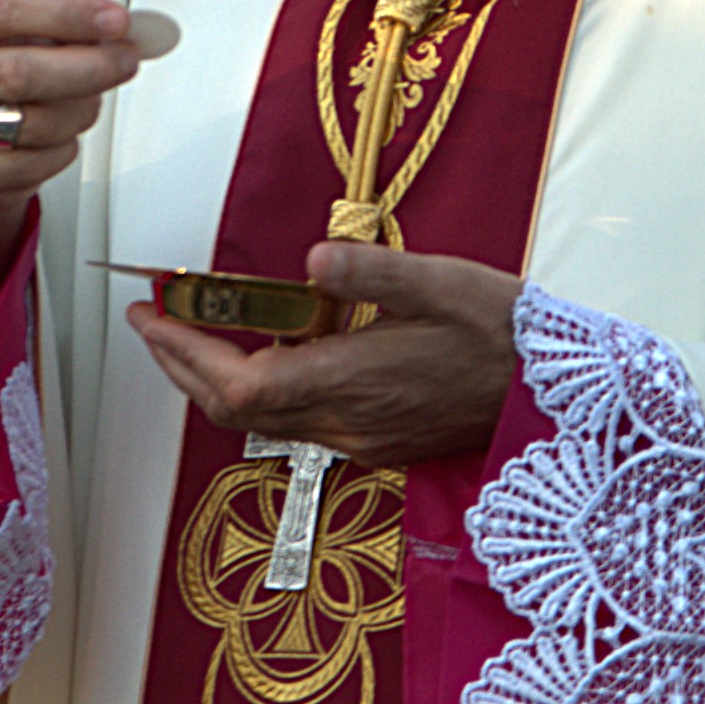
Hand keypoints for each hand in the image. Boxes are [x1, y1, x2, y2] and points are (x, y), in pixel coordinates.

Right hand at [0, 0, 143, 364]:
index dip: (66, 14)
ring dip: (81, 111)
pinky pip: (38, 163)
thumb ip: (77, 18)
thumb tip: (142, 28)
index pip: (7, 9)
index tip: (117, 20)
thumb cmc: (6, 69)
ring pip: (36, 123)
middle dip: (88, 68)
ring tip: (90, 99)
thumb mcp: (27, 29)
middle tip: (127, 61)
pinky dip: (66, 148)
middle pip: (20, 73)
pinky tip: (62, 134)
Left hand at [126, 242, 521, 467]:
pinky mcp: (376, 444)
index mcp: (353, 381)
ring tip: (190, 338)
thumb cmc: (503, 333)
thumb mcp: (443, 283)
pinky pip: (294, 427)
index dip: (186, 353)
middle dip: (182, 367)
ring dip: (214, 383)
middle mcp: (347, 423)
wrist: (552, 393)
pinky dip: (258, 395)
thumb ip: (374, 272)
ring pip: (260, 424)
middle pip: (234, 410)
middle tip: (153, 324)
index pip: (241, 383)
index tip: (152, 314)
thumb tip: (315, 259)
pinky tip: (262, 360)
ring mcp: (360, 440)